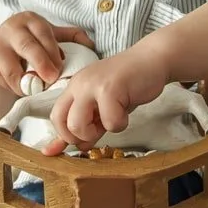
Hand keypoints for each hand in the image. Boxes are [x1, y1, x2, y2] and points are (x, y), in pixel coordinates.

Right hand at [0, 12, 92, 95]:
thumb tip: (92, 46)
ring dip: (26, 80)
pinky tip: (25, 90)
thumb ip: (70, 38)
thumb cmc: (31, 42)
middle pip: (27, 46)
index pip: (43, 33)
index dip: (53, 50)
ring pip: (11, 65)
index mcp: (31, 20)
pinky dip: (16, 86)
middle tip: (51, 78)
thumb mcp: (49, 35)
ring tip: (36, 89)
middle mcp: (13, 29)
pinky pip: (4, 78)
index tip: (61, 67)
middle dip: (40, 63)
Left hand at [47, 45, 171, 154]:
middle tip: (98, 130)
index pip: (56, 116)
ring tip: (114, 118)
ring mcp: (92, 85)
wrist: (152, 60)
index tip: (79, 144)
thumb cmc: (129, 84)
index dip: (65, 135)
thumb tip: (77, 148)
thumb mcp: (104, 106)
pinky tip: (126, 110)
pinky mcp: (110, 89)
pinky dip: (121, 123)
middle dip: (80, 136)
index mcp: (75, 87)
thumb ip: (89, 125)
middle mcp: (79, 84)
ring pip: (78, 126)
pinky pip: (109, 122)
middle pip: (62, 122)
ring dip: (98, 132)